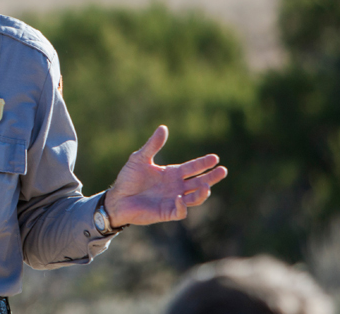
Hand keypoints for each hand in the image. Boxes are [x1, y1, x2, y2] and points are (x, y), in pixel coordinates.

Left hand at [105, 125, 227, 227]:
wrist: (117, 198)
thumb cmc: (128, 178)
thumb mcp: (140, 158)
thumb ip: (152, 145)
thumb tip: (163, 127)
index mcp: (172, 174)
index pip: (193, 168)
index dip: (204, 163)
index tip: (215, 158)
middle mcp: (176, 187)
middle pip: (199, 183)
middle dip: (211, 177)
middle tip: (223, 170)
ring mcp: (173, 200)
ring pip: (194, 198)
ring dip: (202, 193)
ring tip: (206, 185)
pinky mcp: (166, 212)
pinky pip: (180, 211)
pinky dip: (182, 206)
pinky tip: (180, 197)